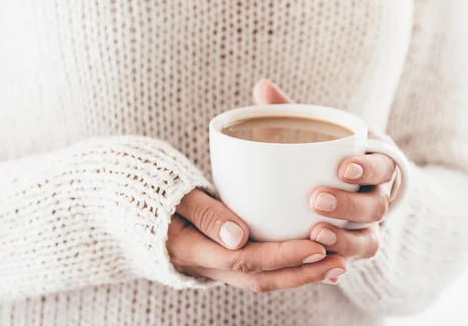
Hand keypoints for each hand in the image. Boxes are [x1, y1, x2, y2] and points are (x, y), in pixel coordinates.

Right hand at [168, 189, 347, 291]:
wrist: (127, 203)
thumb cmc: (150, 189)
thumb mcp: (173, 194)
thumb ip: (204, 212)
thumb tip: (239, 236)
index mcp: (189, 250)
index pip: (244, 260)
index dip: (283, 256)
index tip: (318, 244)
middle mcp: (203, 265)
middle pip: (259, 278)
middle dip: (301, 274)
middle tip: (340, 263)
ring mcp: (210, 264)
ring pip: (259, 278)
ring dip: (298, 274)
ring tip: (335, 264)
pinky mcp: (218, 255)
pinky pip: (254, 268)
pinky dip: (283, 265)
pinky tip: (308, 256)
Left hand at [253, 79, 397, 282]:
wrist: (355, 187)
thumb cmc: (330, 155)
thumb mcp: (320, 133)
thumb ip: (295, 113)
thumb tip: (261, 86)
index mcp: (375, 162)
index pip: (383, 163)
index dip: (368, 167)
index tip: (343, 166)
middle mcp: (379, 195)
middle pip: (377, 205)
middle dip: (349, 204)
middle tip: (316, 200)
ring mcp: (370, 226)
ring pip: (370, 238)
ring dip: (345, 240)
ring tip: (315, 235)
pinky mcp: (357, 246)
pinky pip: (356, 260)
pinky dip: (341, 262)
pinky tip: (322, 266)